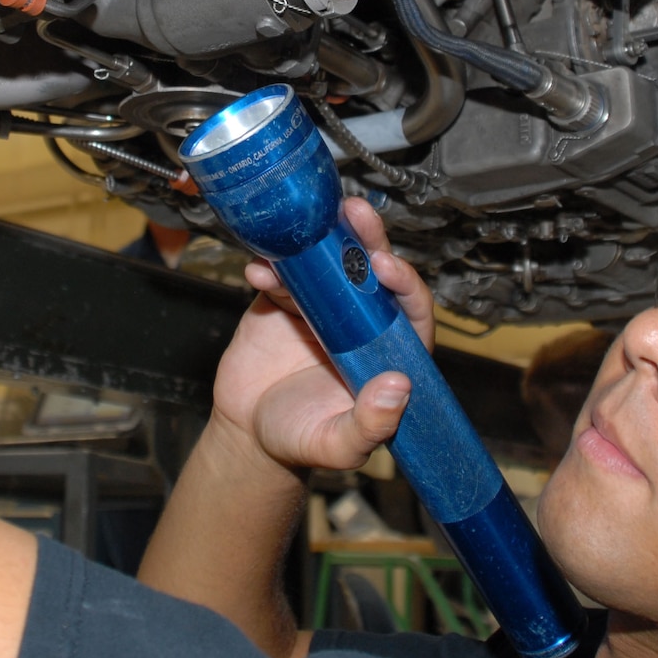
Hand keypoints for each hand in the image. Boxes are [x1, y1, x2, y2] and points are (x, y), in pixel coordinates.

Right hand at [210, 197, 434, 473]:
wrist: (248, 433)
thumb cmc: (299, 441)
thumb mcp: (337, 444)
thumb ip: (370, 425)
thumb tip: (399, 388)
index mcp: (387, 351)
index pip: (410, 307)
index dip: (403, 282)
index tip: (385, 266)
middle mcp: (361, 323)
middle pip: (373, 271)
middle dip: (368, 239)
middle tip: (356, 214)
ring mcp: (323, 308)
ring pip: (329, 263)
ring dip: (319, 239)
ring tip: (305, 224)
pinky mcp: (285, 302)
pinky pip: (282, 274)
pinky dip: (269, 266)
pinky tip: (259, 269)